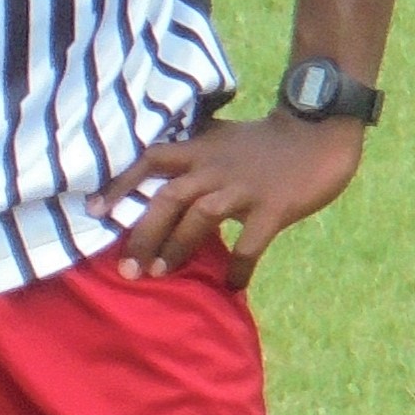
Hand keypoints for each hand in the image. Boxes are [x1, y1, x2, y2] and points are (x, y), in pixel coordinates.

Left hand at [93, 109, 362, 286]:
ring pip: (200, 217)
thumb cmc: (271, 139)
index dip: (120, 184)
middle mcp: (217, 167)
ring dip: (177, 247)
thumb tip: (165, 170)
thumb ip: (196, 153)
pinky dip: (238, 267)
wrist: (320, 129)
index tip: (94, 211)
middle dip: (144, 233)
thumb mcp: (224, 137)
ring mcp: (246, 187)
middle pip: (168, 197)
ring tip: (160, 274)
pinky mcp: (274, 206)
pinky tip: (232, 285)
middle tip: (127, 268)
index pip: (151, 160)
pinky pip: (251, 243)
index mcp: (202, 149)